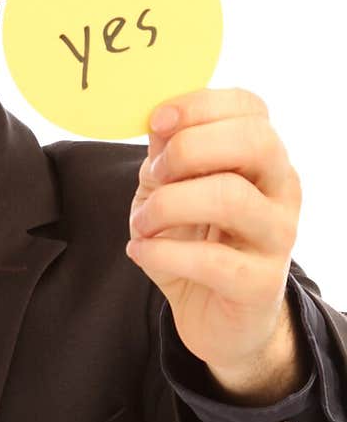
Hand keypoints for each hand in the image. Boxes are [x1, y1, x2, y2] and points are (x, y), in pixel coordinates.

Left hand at [126, 88, 303, 385]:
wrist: (214, 315)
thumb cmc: (194, 240)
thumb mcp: (171, 187)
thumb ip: (167, 153)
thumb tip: (159, 121)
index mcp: (262, 155)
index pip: (249, 107)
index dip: (199, 105)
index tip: (156, 122)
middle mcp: (281, 188)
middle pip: (254, 141)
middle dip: (189, 149)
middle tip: (153, 175)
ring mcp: (278, 236)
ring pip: (231, 198)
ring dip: (168, 205)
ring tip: (141, 223)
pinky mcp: (260, 283)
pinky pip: (212, 260)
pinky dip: (162, 252)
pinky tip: (140, 251)